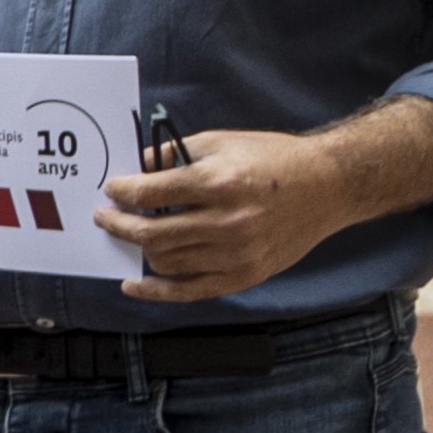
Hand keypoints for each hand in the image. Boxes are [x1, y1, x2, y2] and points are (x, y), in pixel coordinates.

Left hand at [98, 130, 356, 301]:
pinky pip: (189, 291)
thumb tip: (136, 168)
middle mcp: (227, 222)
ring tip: (132, 235)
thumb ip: (174, 154)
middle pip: (151, 233)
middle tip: (104, 217)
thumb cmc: (274, 159)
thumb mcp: (221, 142)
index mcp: (219, 183)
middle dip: (118, 224)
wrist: (327, 186)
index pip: (151, 194)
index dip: (123, 192)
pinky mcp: (244, 275)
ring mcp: (236, 254)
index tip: (112, 190)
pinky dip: (155, 291)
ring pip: (166, 262)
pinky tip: (133, 284)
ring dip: (141, 248)